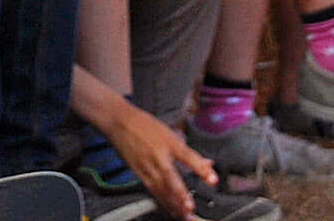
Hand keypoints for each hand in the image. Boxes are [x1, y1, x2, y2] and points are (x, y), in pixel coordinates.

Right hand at [95, 99, 216, 218]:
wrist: (120, 122)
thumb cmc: (146, 125)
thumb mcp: (170, 133)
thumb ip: (189, 152)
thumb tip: (207, 163)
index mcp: (170, 142)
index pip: (189, 157)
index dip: (201, 169)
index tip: (213, 180)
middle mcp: (158, 155)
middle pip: (171, 177)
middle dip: (181, 194)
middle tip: (190, 207)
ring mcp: (147, 166)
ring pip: (161, 188)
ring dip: (173, 203)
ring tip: (184, 215)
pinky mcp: (139, 173)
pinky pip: (152, 190)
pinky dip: (163, 201)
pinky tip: (171, 209)